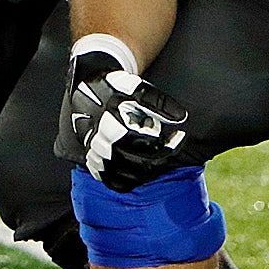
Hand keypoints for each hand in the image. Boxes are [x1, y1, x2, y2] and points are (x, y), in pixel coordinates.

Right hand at [65, 49, 193, 190]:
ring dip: (148, 170)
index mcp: (113, 125)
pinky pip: (112, 181)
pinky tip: (140, 171)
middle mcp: (102, 143)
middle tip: (169, 146)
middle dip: (160, 158)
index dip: (168, 145)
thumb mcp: (136, 88)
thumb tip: (181, 118)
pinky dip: (129, 181)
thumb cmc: (114, 87)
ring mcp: (96, 154)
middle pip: (141, 164)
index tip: (179, 136)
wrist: (87, 87)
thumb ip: (158, 102)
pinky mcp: (93, 161)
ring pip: (128, 176)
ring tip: (155, 156)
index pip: (147, 145)